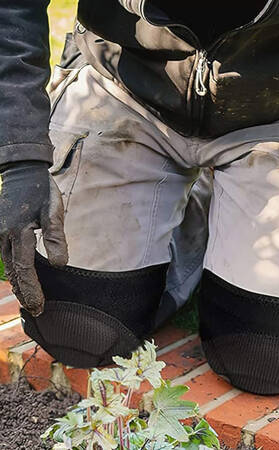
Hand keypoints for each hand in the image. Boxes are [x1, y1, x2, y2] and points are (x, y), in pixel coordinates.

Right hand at [0, 161, 67, 315]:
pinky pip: (5, 256)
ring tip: (29, 300)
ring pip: (7, 266)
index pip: (25, 269)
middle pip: (14, 272)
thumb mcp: (54, 211)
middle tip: (36, 311)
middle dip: (24, 293)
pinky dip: (13, 270)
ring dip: (18, 283)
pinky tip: (20, 279)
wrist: (21, 171)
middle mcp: (3, 236)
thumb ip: (56, 237)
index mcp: (18, 232)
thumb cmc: (41, 191)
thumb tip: (59, 264)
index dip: (32, 290)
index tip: (39, 306)